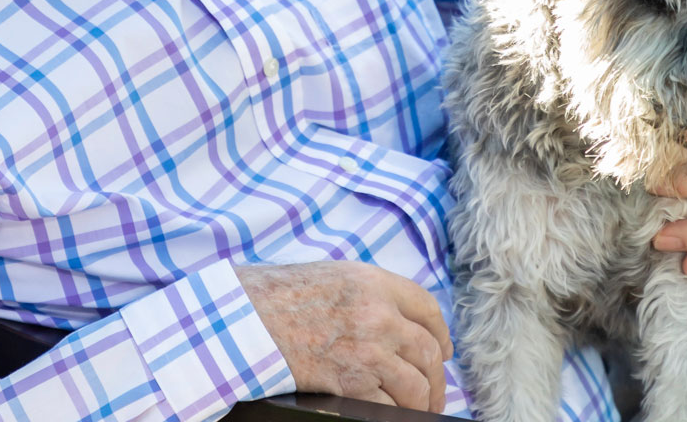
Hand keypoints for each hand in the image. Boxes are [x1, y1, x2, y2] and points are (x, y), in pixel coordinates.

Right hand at [233, 260, 451, 411]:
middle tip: (435, 392)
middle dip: (437, 377)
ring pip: (416, 384)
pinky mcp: (351, 382)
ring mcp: (368, 350)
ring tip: (420, 410)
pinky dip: (394, 414)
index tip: (442, 350)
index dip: (440, 333)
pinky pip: (388, 405)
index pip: (427, 308)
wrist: (243, 319)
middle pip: (428, 350)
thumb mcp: (331, 277)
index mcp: (374, 282)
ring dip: (423, 402)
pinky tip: (392, 416)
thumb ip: (367, 294)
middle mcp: (378, 314)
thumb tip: (396, 320)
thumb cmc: (277, 297)